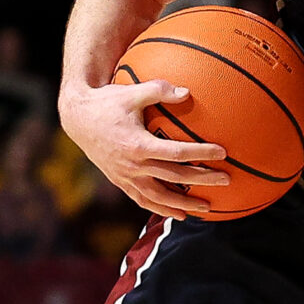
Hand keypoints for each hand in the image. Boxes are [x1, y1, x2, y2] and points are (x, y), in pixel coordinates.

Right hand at [60, 77, 229, 220]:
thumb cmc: (107, 102)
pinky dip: (162, 209)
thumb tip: (187, 92)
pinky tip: (179, 213)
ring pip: (159, 197)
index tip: (223, 153)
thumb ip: (159, 90)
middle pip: (174, 177)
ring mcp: (125, 176)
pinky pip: (143, 200)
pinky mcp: (120, 181)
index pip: (176, 153)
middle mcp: (132, 165)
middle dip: (202, 180)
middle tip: (226, 181)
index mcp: (138, 145)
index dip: (201, 154)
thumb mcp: (132, 92)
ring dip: (184, 204)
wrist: (77, 118)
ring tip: (206, 208)